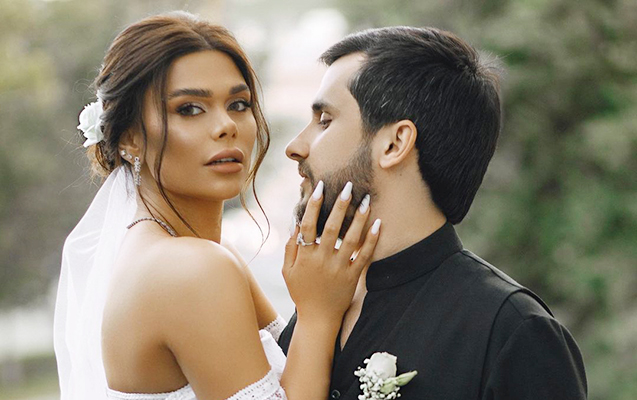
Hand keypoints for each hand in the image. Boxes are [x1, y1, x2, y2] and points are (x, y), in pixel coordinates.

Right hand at [282, 180, 380, 323]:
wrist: (318, 319)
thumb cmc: (301, 292)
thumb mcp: (287, 271)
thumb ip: (290, 247)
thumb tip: (295, 223)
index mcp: (305, 256)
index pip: (309, 225)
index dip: (314, 206)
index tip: (320, 187)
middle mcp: (322, 260)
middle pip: (331, 228)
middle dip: (340, 206)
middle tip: (349, 186)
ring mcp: (339, 268)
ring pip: (350, 239)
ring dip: (359, 218)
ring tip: (366, 200)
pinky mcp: (353, 277)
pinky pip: (364, 256)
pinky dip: (372, 240)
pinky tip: (378, 223)